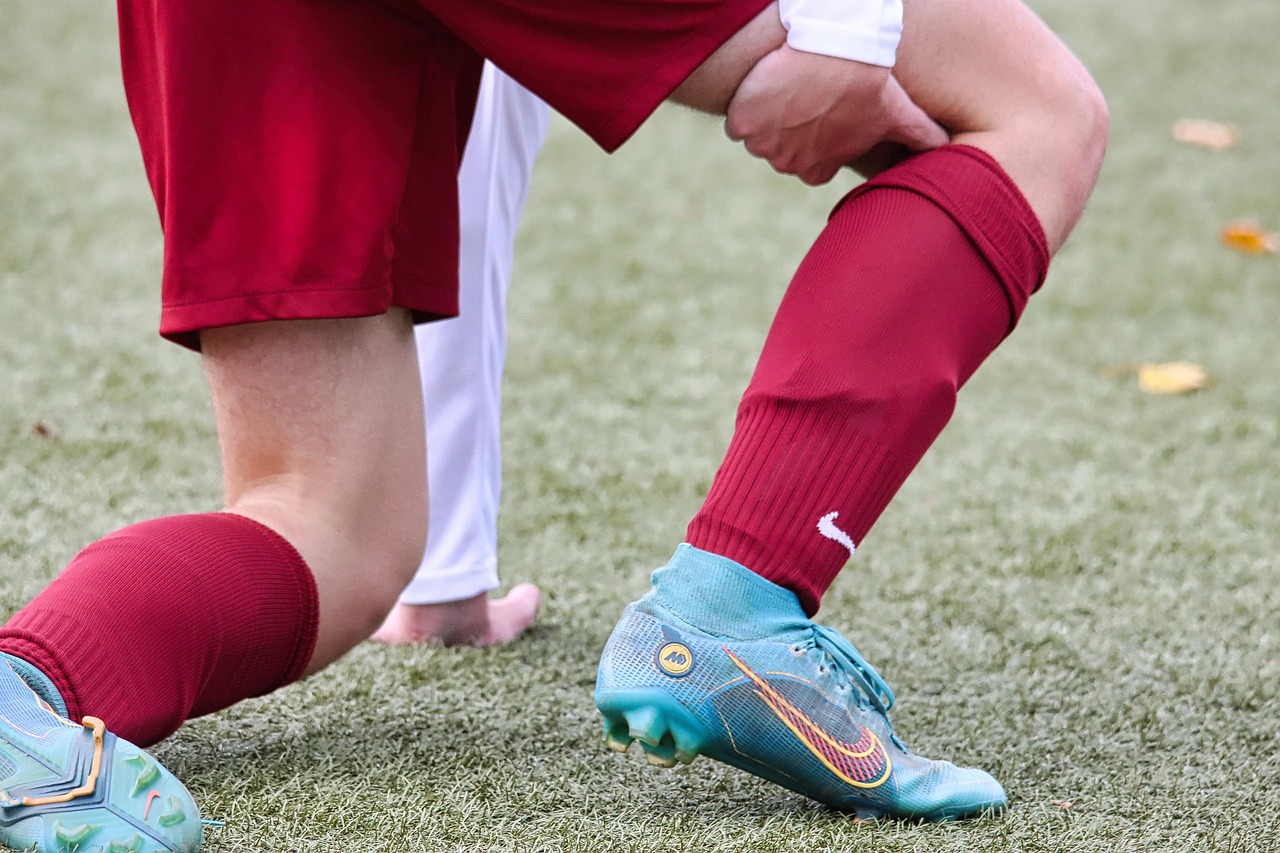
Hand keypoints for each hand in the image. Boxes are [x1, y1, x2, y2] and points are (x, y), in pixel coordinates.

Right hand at [725, 45, 948, 184]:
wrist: (828, 47)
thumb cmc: (867, 77)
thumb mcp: (898, 110)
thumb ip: (917, 134)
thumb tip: (946, 148)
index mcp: (818, 169)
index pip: (809, 157)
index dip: (816, 131)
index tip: (824, 108)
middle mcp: (790, 166)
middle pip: (783, 145)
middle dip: (791, 123)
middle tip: (808, 94)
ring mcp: (763, 147)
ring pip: (760, 131)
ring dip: (770, 112)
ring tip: (790, 86)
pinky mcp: (741, 125)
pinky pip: (739, 120)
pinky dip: (747, 106)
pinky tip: (767, 86)